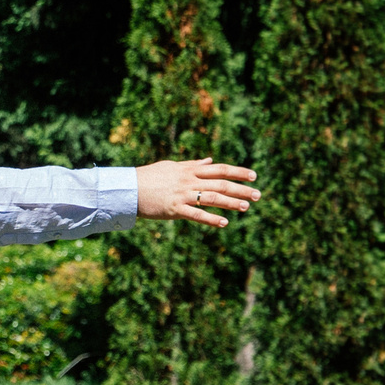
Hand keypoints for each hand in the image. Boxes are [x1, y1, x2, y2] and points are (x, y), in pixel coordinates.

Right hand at [136, 159, 258, 226]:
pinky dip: (211, 219)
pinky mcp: (174, 209)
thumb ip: (192, 165)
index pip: (220, 169)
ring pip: (213, 198)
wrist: (127, 189)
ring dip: (231, 203)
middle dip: (241, 189)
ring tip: (246, 207)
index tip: (253, 176)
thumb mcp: (171, 166)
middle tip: (258, 195)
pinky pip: (196, 214)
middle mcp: (189, 181)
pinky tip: (224, 223)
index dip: (238, 172)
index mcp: (189, 170)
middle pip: (221, 184)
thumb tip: (209, 160)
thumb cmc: (148, 177)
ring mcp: (182, 195)